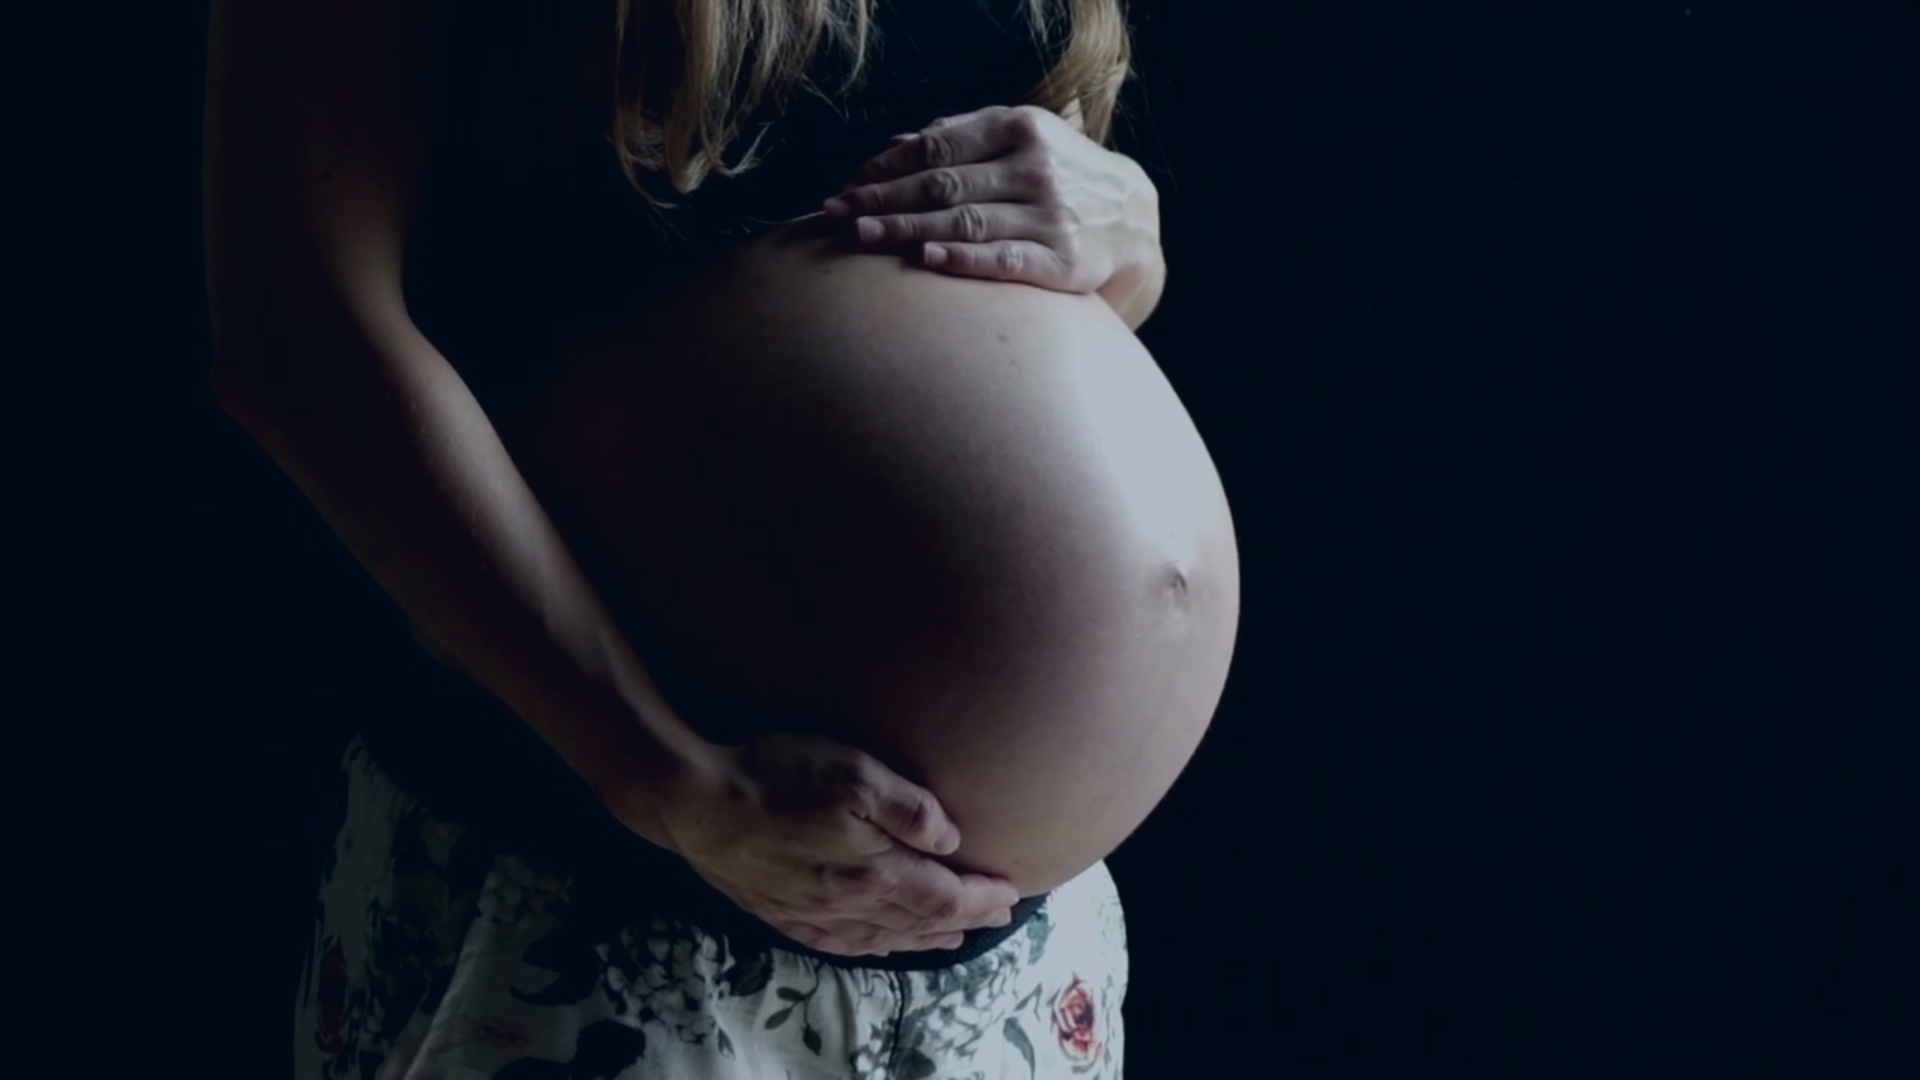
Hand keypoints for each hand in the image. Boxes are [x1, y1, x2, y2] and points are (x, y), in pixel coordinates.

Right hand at [656, 731, 1021, 956]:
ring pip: (883, 937)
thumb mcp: (853, 773)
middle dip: (964, 919)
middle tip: (997, 916)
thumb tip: (951, 840)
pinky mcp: (781, 913)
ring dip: (923, 937)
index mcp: (872, 870)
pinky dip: (873, 947)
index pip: (943, 896)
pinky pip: (841, 943)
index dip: (981, 898)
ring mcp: (812, 913)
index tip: (1012, 893)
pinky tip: (879, 943)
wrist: (695, 803)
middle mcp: (848, 903)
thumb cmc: (776, 774)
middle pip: (919, 921)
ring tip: (952, 935)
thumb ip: (909, 808)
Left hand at [823, 104, 1159, 294]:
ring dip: (906, 229)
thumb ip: (964, 140)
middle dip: (882, 200)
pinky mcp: (1066, 261)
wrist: (1137, 220)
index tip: (847, 186)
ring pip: (964, 221)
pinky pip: (1005, 260)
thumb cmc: (1063, 178)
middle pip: (942, 184)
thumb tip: (897, 143)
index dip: (886, 167)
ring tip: (862, 238)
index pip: (938, 147)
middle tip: (836, 216)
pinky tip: (927, 260)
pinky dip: (964, 259)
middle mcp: (1036, 167)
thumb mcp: (1023, 141)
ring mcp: (1052, 214)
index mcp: (1021, 127)